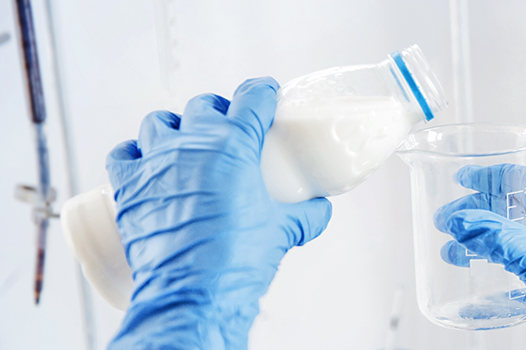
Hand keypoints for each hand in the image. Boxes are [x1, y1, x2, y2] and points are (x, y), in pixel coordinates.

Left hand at [105, 77, 331, 348]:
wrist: (194, 294)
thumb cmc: (238, 261)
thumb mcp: (282, 232)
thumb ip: (306, 216)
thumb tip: (318, 211)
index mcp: (234, 145)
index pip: (251, 98)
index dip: (263, 91)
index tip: (267, 92)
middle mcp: (191, 144)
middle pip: (203, 106)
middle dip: (219, 111)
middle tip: (229, 127)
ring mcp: (156, 163)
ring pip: (159, 122)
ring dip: (175, 127)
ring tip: (185, 142)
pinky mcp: (128, 186)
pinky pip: (123, 154)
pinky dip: (134, 154)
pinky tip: (146, 163)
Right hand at [435, 164, 525, 349]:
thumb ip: (496, 237)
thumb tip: (458, 220)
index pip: (519, 180)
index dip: (490, 176)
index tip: (461, 178)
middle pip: (503, 213)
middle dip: (472, 215)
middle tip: (445, 221)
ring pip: (501, 248)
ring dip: (473, 248)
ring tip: (450, 253)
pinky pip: (505, 285)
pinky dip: (484, 287)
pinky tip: (469, 293)